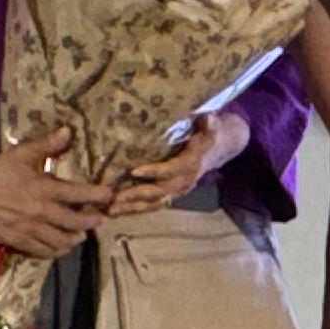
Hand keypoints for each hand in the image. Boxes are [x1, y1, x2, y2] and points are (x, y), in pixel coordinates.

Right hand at [0, 122, 115, 257]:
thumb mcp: (20, 155)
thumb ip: (46, 145)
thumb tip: (68, 131)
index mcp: (42, 189)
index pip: (78, 194)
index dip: (98, 195)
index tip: (110, 195)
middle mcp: (39, 212)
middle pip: (75, 222)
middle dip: (92, 222)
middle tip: (100, 219)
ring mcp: (28, 229)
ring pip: (61, 241)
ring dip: (75, 239)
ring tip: (82, 234)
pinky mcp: (17, 241)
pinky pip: (42, 251)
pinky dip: (56, 251)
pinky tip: (61, 246)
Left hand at [106, 110, 247, 217]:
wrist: (218, 148)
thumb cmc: (209, 133)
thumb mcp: (212, 125)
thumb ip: (209, 124)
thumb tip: (209, 118)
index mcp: (191, 163)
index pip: (172, 169)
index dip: (154, 171)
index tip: (134, 171)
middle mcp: (184, 180)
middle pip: (159, 191)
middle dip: (136, 195)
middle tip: (115, 198)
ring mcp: (178, 189)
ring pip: (154, 202)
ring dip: (133, 207)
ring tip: (111, 210)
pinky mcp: (172, 193)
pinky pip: (153, 204)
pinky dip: (136, 208)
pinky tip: (118, 210)